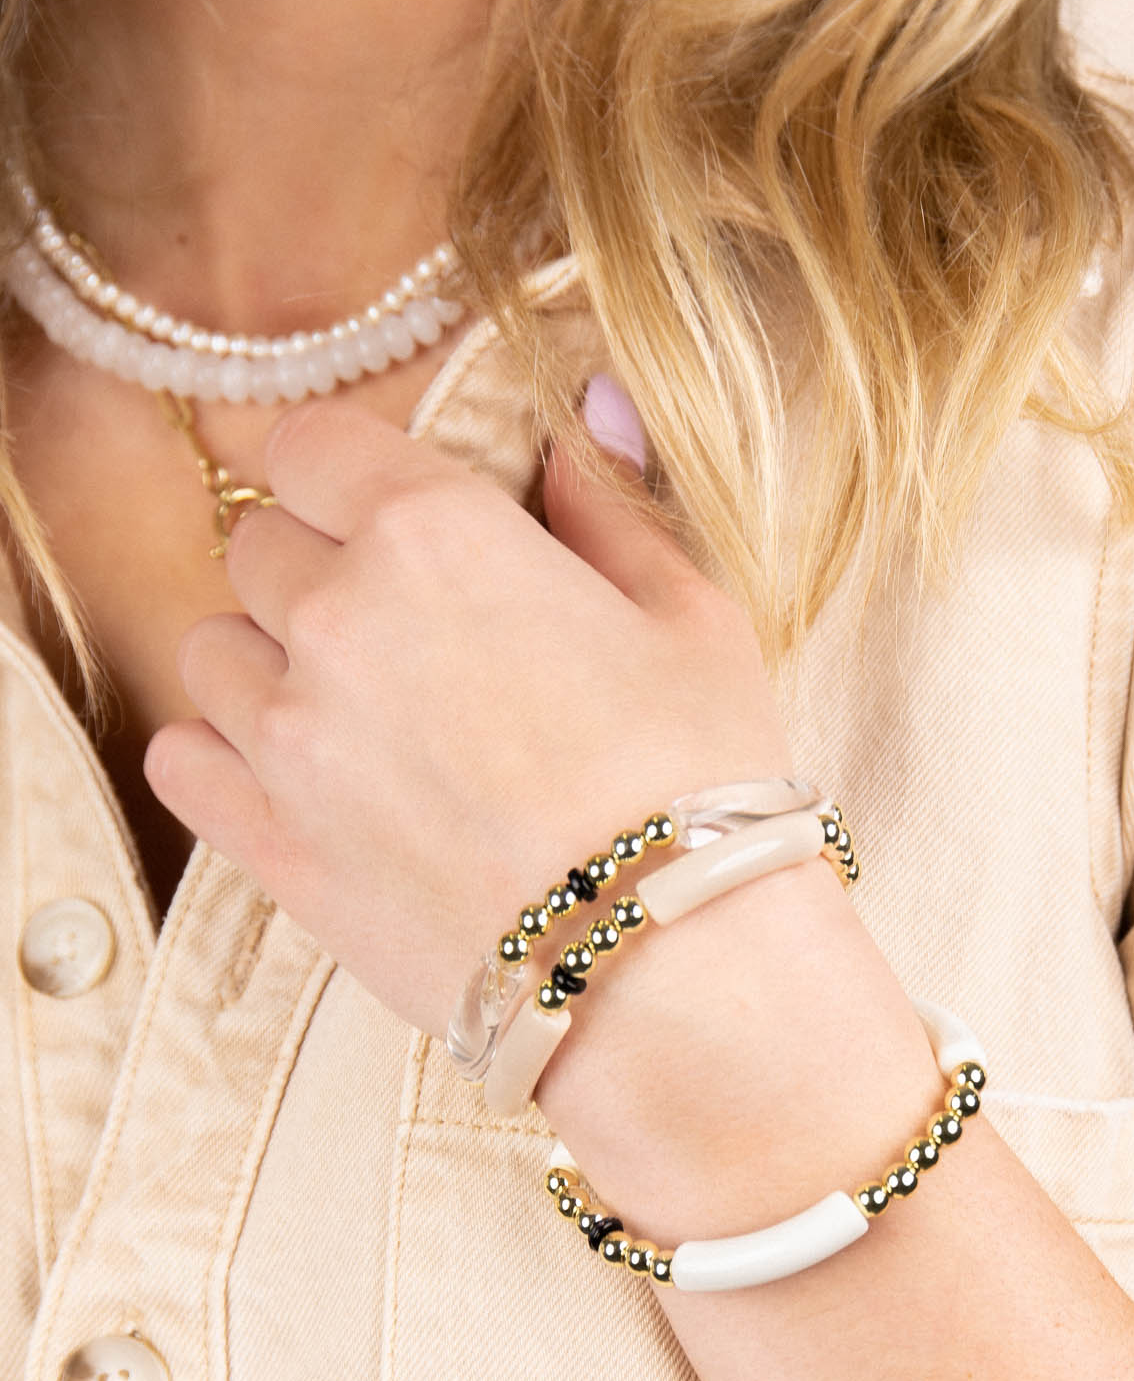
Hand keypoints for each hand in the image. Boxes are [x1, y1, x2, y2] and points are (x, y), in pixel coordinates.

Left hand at [146, 385, 794, 1038]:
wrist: (674, 972)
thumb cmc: (703, 789)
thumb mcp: (694, 620)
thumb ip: (612, 504)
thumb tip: (587, 408)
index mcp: (435, 532)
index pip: (311, 440)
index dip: (341, 467)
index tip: (372, 502)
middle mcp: (338, 617)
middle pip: (260, 545)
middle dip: (318, 569)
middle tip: (401, 631)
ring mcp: (289, 736)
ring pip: (210, 648)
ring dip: (267, 663)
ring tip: (355, 714)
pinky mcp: (271, 845)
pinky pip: (181, 758)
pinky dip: (222, 754)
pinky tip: (298, 775)